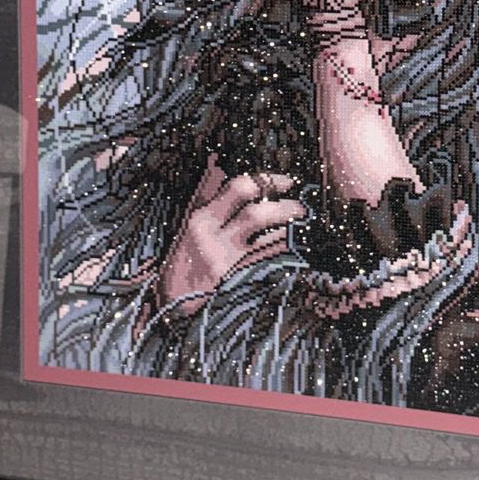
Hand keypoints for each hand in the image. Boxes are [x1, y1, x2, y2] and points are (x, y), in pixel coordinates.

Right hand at [159, 156, 307, 309]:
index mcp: (202, 220)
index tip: (285, 182)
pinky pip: (273, 264)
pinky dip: (288, 255)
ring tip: (303, 226)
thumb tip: (230, 170)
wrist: (174, 309)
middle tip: (301, 206)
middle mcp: (215, 240)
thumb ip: (211, 201)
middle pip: (257, 214)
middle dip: (286, 207)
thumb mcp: (188, 230)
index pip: (238, 188)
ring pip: (271, 240)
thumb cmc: (184, 265)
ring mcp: (229, 265)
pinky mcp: (241, 285)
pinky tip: (298, 250)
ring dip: (292, 233)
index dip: (267, 181)